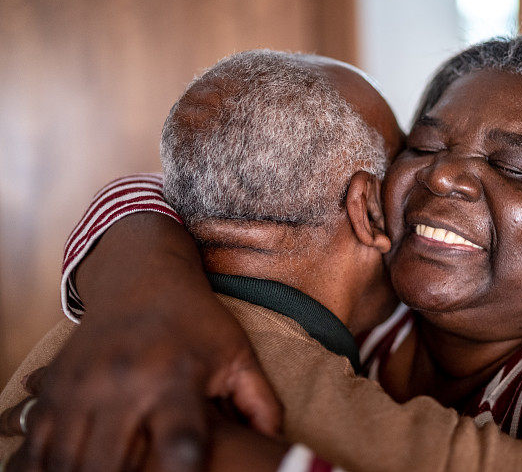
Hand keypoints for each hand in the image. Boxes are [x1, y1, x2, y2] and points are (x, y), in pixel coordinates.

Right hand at [5, 213, 281, 471]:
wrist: (142, 277)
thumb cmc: (197, 322)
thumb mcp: (238, 355)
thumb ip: (260, 403)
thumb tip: (278, 447)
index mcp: (177, 378)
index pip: (180, 441)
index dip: (181, 471)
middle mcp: (126, 383)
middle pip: (112, 464)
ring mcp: (83, 385)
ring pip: (67, 461)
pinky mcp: (55, 386)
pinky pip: (35, 444)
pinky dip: (43, 466)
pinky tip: (62, 471)